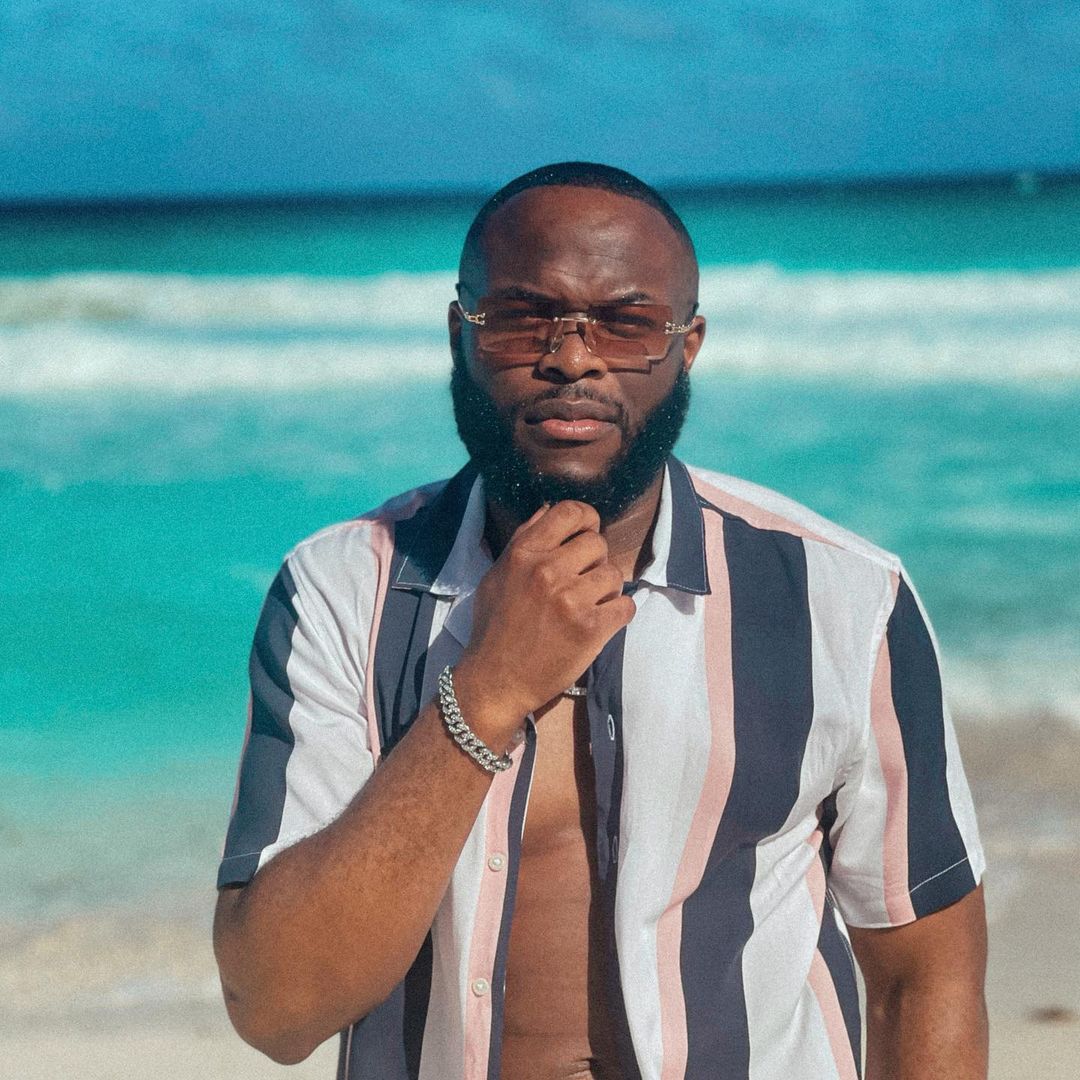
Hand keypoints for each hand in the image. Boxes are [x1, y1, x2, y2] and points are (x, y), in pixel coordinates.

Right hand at [456, 501, 635, 723]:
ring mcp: (571, 600)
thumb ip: (523, 540)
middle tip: (584, 580)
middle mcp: (548, 571)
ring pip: (614, 574)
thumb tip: (548, 509)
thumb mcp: (497, 576)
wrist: (497, 680)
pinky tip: (602, 621)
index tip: (586, 534)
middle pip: (598, 543)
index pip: (570, 512)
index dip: (587, 519)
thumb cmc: (494, 628)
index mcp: (524, 554)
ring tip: (591, 603)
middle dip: (595, 560)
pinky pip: (626, 606)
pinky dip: (618, 613)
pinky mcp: (591, 629)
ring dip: (608, 589)